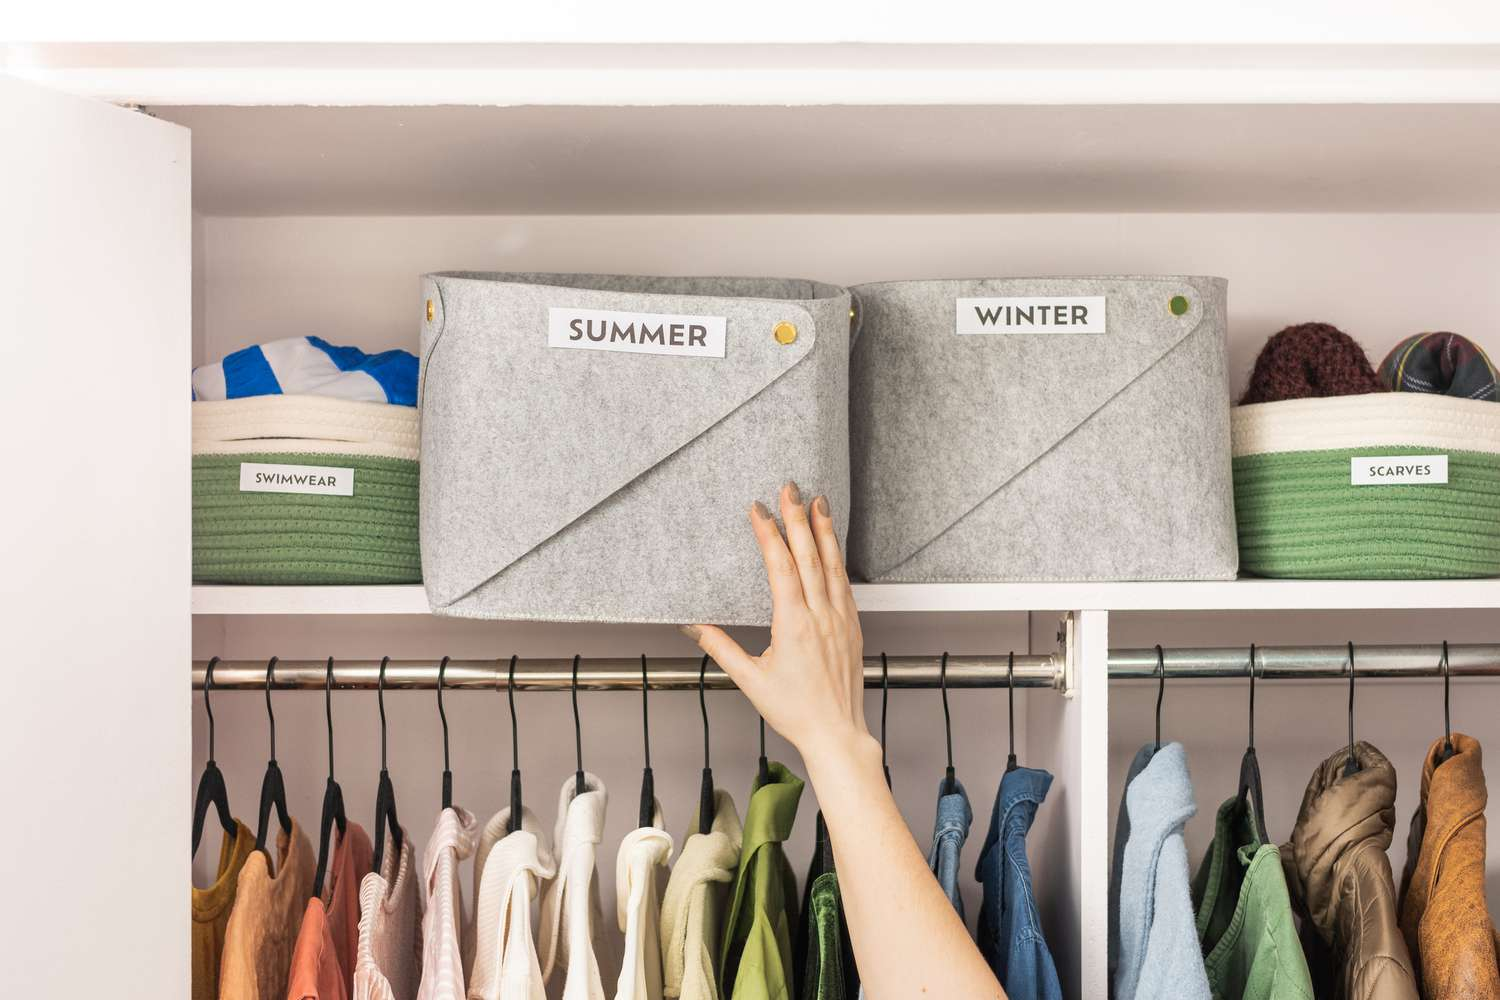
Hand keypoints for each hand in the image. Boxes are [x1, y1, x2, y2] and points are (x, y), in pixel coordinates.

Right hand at [679, 481, 874, 767]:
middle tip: (790, 487)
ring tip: (818, 502)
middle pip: (808, 556)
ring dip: (824, 531)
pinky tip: (833, 545)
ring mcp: (841, 620)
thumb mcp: (750, 680)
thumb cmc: (795, 711)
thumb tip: (693, 626)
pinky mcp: (853, 627)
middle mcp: (821, 616)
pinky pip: (844, 584)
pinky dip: (837, 559)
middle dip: (798, 518)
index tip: (758, 510)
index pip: (780, 567)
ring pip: (832, 565)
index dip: (769, 534)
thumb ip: (720, 647)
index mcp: (794, 625)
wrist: (836, 733)